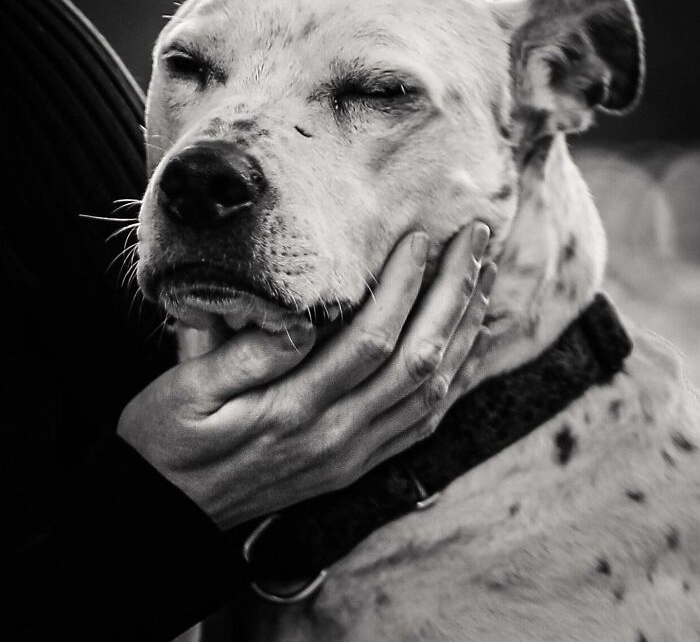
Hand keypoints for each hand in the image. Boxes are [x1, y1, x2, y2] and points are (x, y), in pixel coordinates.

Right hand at [117, 223, 495, 529]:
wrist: (170, 512)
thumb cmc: (170, 440)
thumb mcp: (183, 390)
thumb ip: (241, 354)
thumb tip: (298, 316)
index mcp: (291, 409)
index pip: (369, 339)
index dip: (403, 285)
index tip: (421, 237)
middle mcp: (336, 436)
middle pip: (418, 360)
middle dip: (455, 294)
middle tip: (477, 241)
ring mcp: (353, 454)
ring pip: (432, 390)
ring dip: (466, 331)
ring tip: (487, 279)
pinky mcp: (357, 464)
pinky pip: (423, 422)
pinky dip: (457, 380)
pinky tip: (473, 346)